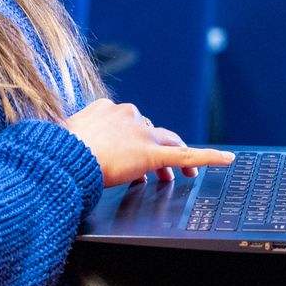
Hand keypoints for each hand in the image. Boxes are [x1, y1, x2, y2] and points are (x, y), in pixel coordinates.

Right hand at [60, 98, 234, 187]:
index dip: (133, 140)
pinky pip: (186, 154)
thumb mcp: (63, 138)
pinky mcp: (152, 153)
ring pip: (168, 142)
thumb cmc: (58, 152)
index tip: (129, 152)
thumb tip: (63, 146)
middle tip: (160, 170)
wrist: (64, 158)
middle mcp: (127, 115)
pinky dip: (208, 157)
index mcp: (105, 109)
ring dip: (174, 158)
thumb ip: (74, 138)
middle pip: (151, 131)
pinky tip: (226, 160)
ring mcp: (142, 133)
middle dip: (157, 148)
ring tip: (181, 175)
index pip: (128, 123)